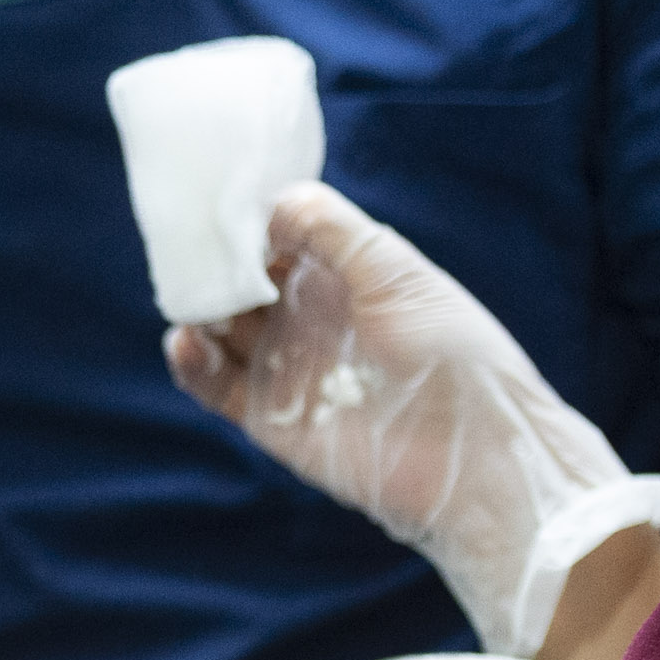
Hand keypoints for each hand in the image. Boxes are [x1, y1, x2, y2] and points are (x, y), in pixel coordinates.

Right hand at [170, 183, 659, 655]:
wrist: (475, 457)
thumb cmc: (455, 356)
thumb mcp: (398, 274)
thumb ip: (334, 232)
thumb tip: (269, 205)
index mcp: (343, 277)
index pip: (277, 237)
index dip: (247, 220)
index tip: (217, 202)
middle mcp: (309, 318)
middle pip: (240, 281)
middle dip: (212, 262)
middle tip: (188, 246)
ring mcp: (287, 367)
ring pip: (220, 329)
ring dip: (196, 307)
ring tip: (188, 294)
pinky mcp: (269, 417)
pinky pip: (216, 384)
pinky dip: (191, 361)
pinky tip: (184, 339)